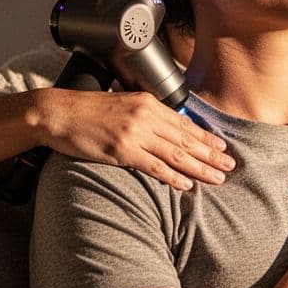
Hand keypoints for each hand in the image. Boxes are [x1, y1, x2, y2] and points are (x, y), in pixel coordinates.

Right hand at [36, 88, 233, 189]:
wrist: (58, 113)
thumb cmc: (87, 110)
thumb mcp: (122, 103)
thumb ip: (144, 114)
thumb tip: (164, 128)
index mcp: (147, 103)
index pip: (184, 123)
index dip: (206, 137)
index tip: (221, 146)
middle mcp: (146, 116)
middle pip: (186, 139)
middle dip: (210, 154)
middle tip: (229, 165)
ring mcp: (135, 134)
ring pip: (176, 154)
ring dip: (199, 168)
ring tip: (217, 178)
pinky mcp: (122, 150)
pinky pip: (155, 166)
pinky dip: (173, 177)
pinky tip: (186, 184)